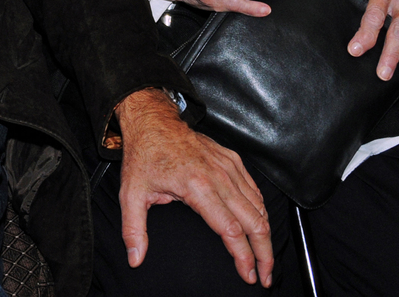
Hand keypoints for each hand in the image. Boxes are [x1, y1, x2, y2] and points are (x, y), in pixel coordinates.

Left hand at [116, 89, 272, 287]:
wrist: (153, 122)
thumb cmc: (144, 156)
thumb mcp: (132, 193)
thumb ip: (134, 229)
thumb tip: (135, 259)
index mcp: (197, 187)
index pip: (231, 230)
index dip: (243, 257)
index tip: (248, 276)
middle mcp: (219, 176)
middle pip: (254, 222)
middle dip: (264, 253)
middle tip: (265, 275)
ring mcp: (229, 166)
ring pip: (259, 207)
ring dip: (266, 235)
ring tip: (265, 258)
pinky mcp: (233, 160)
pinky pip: (254, 190)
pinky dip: (261, 211)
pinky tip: (260, 227)